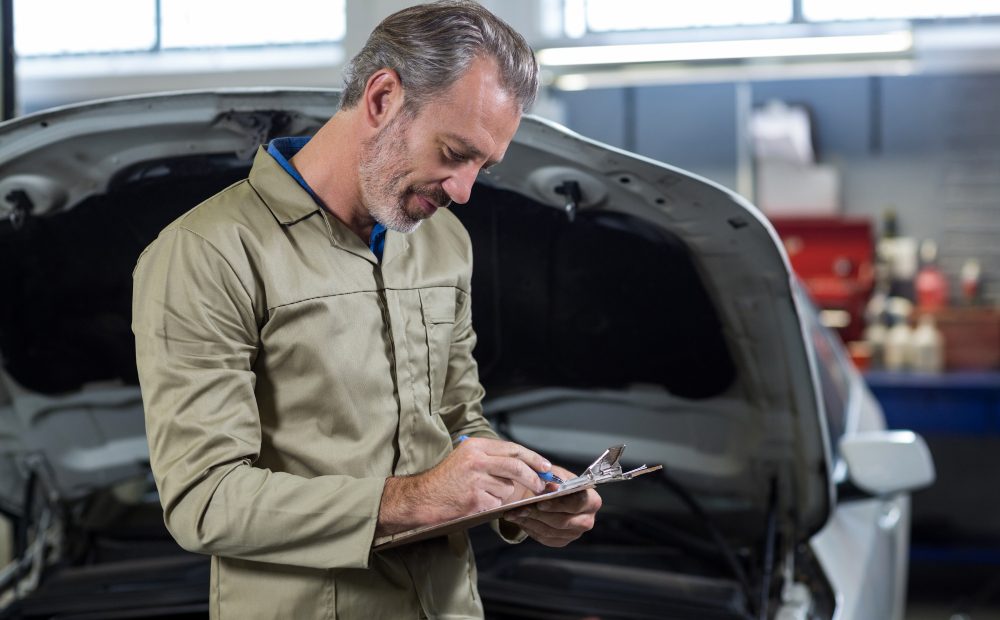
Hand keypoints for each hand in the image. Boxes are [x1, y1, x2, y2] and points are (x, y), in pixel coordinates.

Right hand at [377, 436, 549, 536]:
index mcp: (475, 446)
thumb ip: (492, 458)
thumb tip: (525, 466)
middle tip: (542, 486)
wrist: (422, 498)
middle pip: (516, 468)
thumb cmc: (446, 479)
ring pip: (507, 489)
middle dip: (533, 478)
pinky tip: (476, 503)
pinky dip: (492, 505)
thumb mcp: (467, 458)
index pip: (513, 449)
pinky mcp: (474, 500)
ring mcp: (475, 481)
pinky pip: (496, 504)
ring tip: (482, 493)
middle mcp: (476, 461)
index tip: (546, 466)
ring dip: (503, 494)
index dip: (533, 458)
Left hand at [503, 465, 601, 546]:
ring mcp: (574, 533)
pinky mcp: (562, 541)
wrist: (550, 494)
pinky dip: (529, 528)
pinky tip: (518, 519)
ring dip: (530, 521)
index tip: (541, 501)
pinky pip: (544, 538)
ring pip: (551, 531)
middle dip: (540, 514)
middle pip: (563, 521)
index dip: (558, 503)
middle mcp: (587, 520)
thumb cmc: (555, 482)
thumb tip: (551, 485)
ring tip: (514, 513)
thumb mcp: (555, 473)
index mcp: (591, 500)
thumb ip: (554, 477)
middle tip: (522, 508)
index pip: (578, 504)